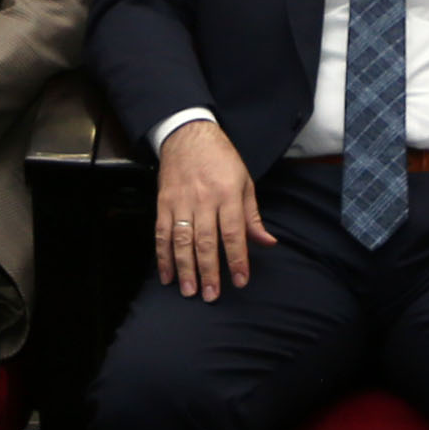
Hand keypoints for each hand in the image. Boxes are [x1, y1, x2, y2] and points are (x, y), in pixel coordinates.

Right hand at [151, 117, 272, 297]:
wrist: (188, 134)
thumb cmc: (221, 159)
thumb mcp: (244, 182)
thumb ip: (252, 216)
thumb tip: (267, 243)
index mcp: (228, 195)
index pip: (234, 233)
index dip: (237, 259)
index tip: (240, 281)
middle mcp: (204, 200)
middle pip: (206, 241)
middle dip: (209, 271)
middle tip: (211, 295)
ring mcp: (181, 202)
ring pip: (182, 240)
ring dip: (185, 268)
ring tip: (189, 290)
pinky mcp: (163, 203)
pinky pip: (161, 233)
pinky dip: (162, 256)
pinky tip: (167, 274)